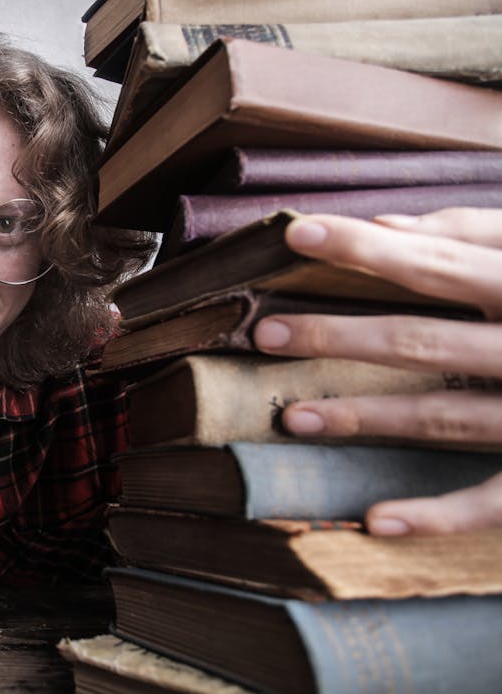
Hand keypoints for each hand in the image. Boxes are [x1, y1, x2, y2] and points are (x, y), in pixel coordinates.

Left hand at [252, 208, 501, 535]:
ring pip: (448, 417)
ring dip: (367, 418)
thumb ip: (484, 233)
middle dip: (343, 335)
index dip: (369, 244)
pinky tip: (376, 521)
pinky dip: (439, 514)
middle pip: (429, 339)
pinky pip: (497, 501)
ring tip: (293, 417)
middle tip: (266, 331)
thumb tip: (389, 224)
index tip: (298, 231)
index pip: (444, 256)